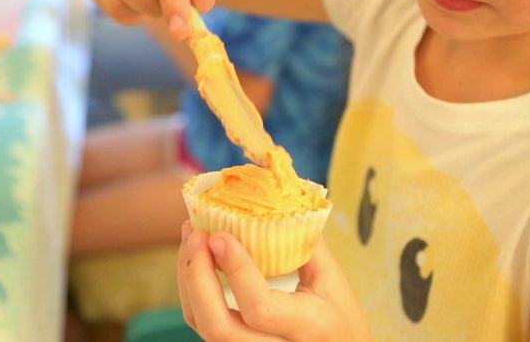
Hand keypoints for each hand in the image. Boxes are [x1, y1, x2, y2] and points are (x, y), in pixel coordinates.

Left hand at [178, 220, 371, 340]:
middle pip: (218, 327)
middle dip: (197, 278)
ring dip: (189, 280)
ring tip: (191, 237)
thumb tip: (279, 201)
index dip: (236, 271)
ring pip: (204, 327)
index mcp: (305, 326)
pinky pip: (204, 324)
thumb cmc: (340, 316)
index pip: (260, 308)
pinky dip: (193, 291)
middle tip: (197, 235)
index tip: (220, 236)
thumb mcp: (333, 280)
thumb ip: (306, 243)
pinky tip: (196, 260)